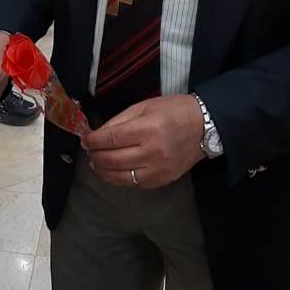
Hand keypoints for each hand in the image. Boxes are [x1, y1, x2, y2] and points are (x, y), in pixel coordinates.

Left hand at [81, 95, 204, 188]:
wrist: (204, 128)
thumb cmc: (173, 111)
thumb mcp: (144, 106)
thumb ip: (120, 120)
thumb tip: (98, 133)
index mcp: (147, 128)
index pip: (111, 139)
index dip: (93, 140)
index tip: (85, 139)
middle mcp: (152, 152)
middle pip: (112, 159)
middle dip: (95, 155)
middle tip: (88, 151)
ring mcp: (157, 170)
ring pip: (120, 176)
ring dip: (103, 171)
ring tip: (95, 163)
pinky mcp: (162, 181)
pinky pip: (133, 183)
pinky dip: (118, 179)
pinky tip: (111, 172)